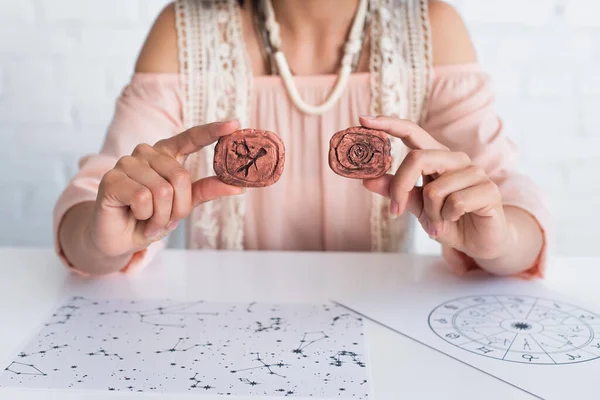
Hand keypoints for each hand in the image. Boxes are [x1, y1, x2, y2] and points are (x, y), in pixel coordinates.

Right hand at [91, 120, 243, 257]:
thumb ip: (206, 190)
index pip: (191, 137)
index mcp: (167, 154)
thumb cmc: (151, 218)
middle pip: (180, 177)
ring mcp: (127, 163)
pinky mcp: (111, 178)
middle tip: (165, 218)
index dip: (212, 131)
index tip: (234, 123)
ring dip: (161, 215)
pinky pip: (143, 197)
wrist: (120, 239)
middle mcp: (147, 153)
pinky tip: (134, 215)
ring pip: (162, 190)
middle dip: (178, 207)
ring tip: (148, 218)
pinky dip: (145, 215)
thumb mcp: (183, 205)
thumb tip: (238, 186)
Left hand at [359, 115, 509, 259]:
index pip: (412, 131)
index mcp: (436, 156)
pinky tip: (455, 220)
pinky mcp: (488, 189)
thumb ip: (395, 191)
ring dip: (430, 214)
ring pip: (435, 189)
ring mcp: (474, 171)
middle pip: (418, 158)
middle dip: (400, 188)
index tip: (363, 119)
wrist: (478, 241)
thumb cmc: (446, 219)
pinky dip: (447, 218)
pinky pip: (455, 203)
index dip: (389, 124)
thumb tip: (366, 180)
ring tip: (437, 223)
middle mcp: (455, 158)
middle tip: (394, 212)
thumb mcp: (415, 205)